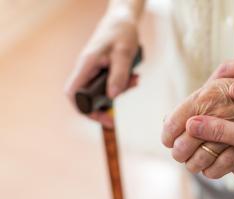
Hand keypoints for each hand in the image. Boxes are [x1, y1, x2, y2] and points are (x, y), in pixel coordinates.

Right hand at [65, 9, 139, 127]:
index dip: (84, 109)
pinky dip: (122, 84)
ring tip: (135, 81)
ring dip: (118, 91)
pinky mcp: (102, 70)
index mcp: (86, 65)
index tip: (102, 118)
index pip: (73, 94)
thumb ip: (119, 75)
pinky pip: (109, 84)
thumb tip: (112, 97)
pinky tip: (135, 77)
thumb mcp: (124, 53)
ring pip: (100, 92)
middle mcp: (86, 69)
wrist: (124, 20)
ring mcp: (93, 71)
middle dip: (103, 106)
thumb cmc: (122, 32)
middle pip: (86, 97)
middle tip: (117, 116)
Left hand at [187, 113, 233, 198]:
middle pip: (215, 149)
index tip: (183, 123)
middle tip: (191, 116)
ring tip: (209, 110)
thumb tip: (189, 125)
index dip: (193, 141)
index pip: (206, 157)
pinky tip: (232, 108)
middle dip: (202, 136)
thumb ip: (221, 130)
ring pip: (229, 140)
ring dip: (219, 127)